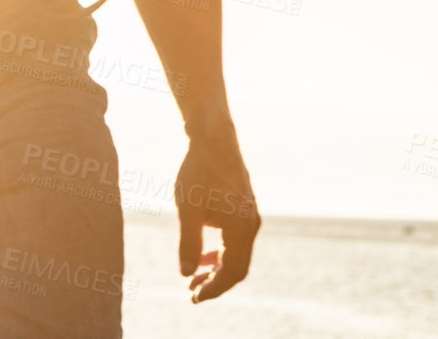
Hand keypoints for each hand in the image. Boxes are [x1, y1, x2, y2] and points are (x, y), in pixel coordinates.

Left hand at [174, 121, 259, 302]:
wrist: (213, 139)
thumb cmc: (198, 172)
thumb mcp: (188, 209)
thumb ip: (188, 243)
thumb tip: (185, 274)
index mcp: (242, 229)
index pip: (232, 272)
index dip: (214, 288)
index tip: (193, 298)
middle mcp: (251, 226)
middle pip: (238, 267)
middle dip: (215, 283)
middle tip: (191, 294)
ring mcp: (250, 218)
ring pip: (237, 255)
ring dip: (217, 269)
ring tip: (193, 279)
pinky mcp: (244, 210)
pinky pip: (236, 241)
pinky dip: (220, 253)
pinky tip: (203, 256)